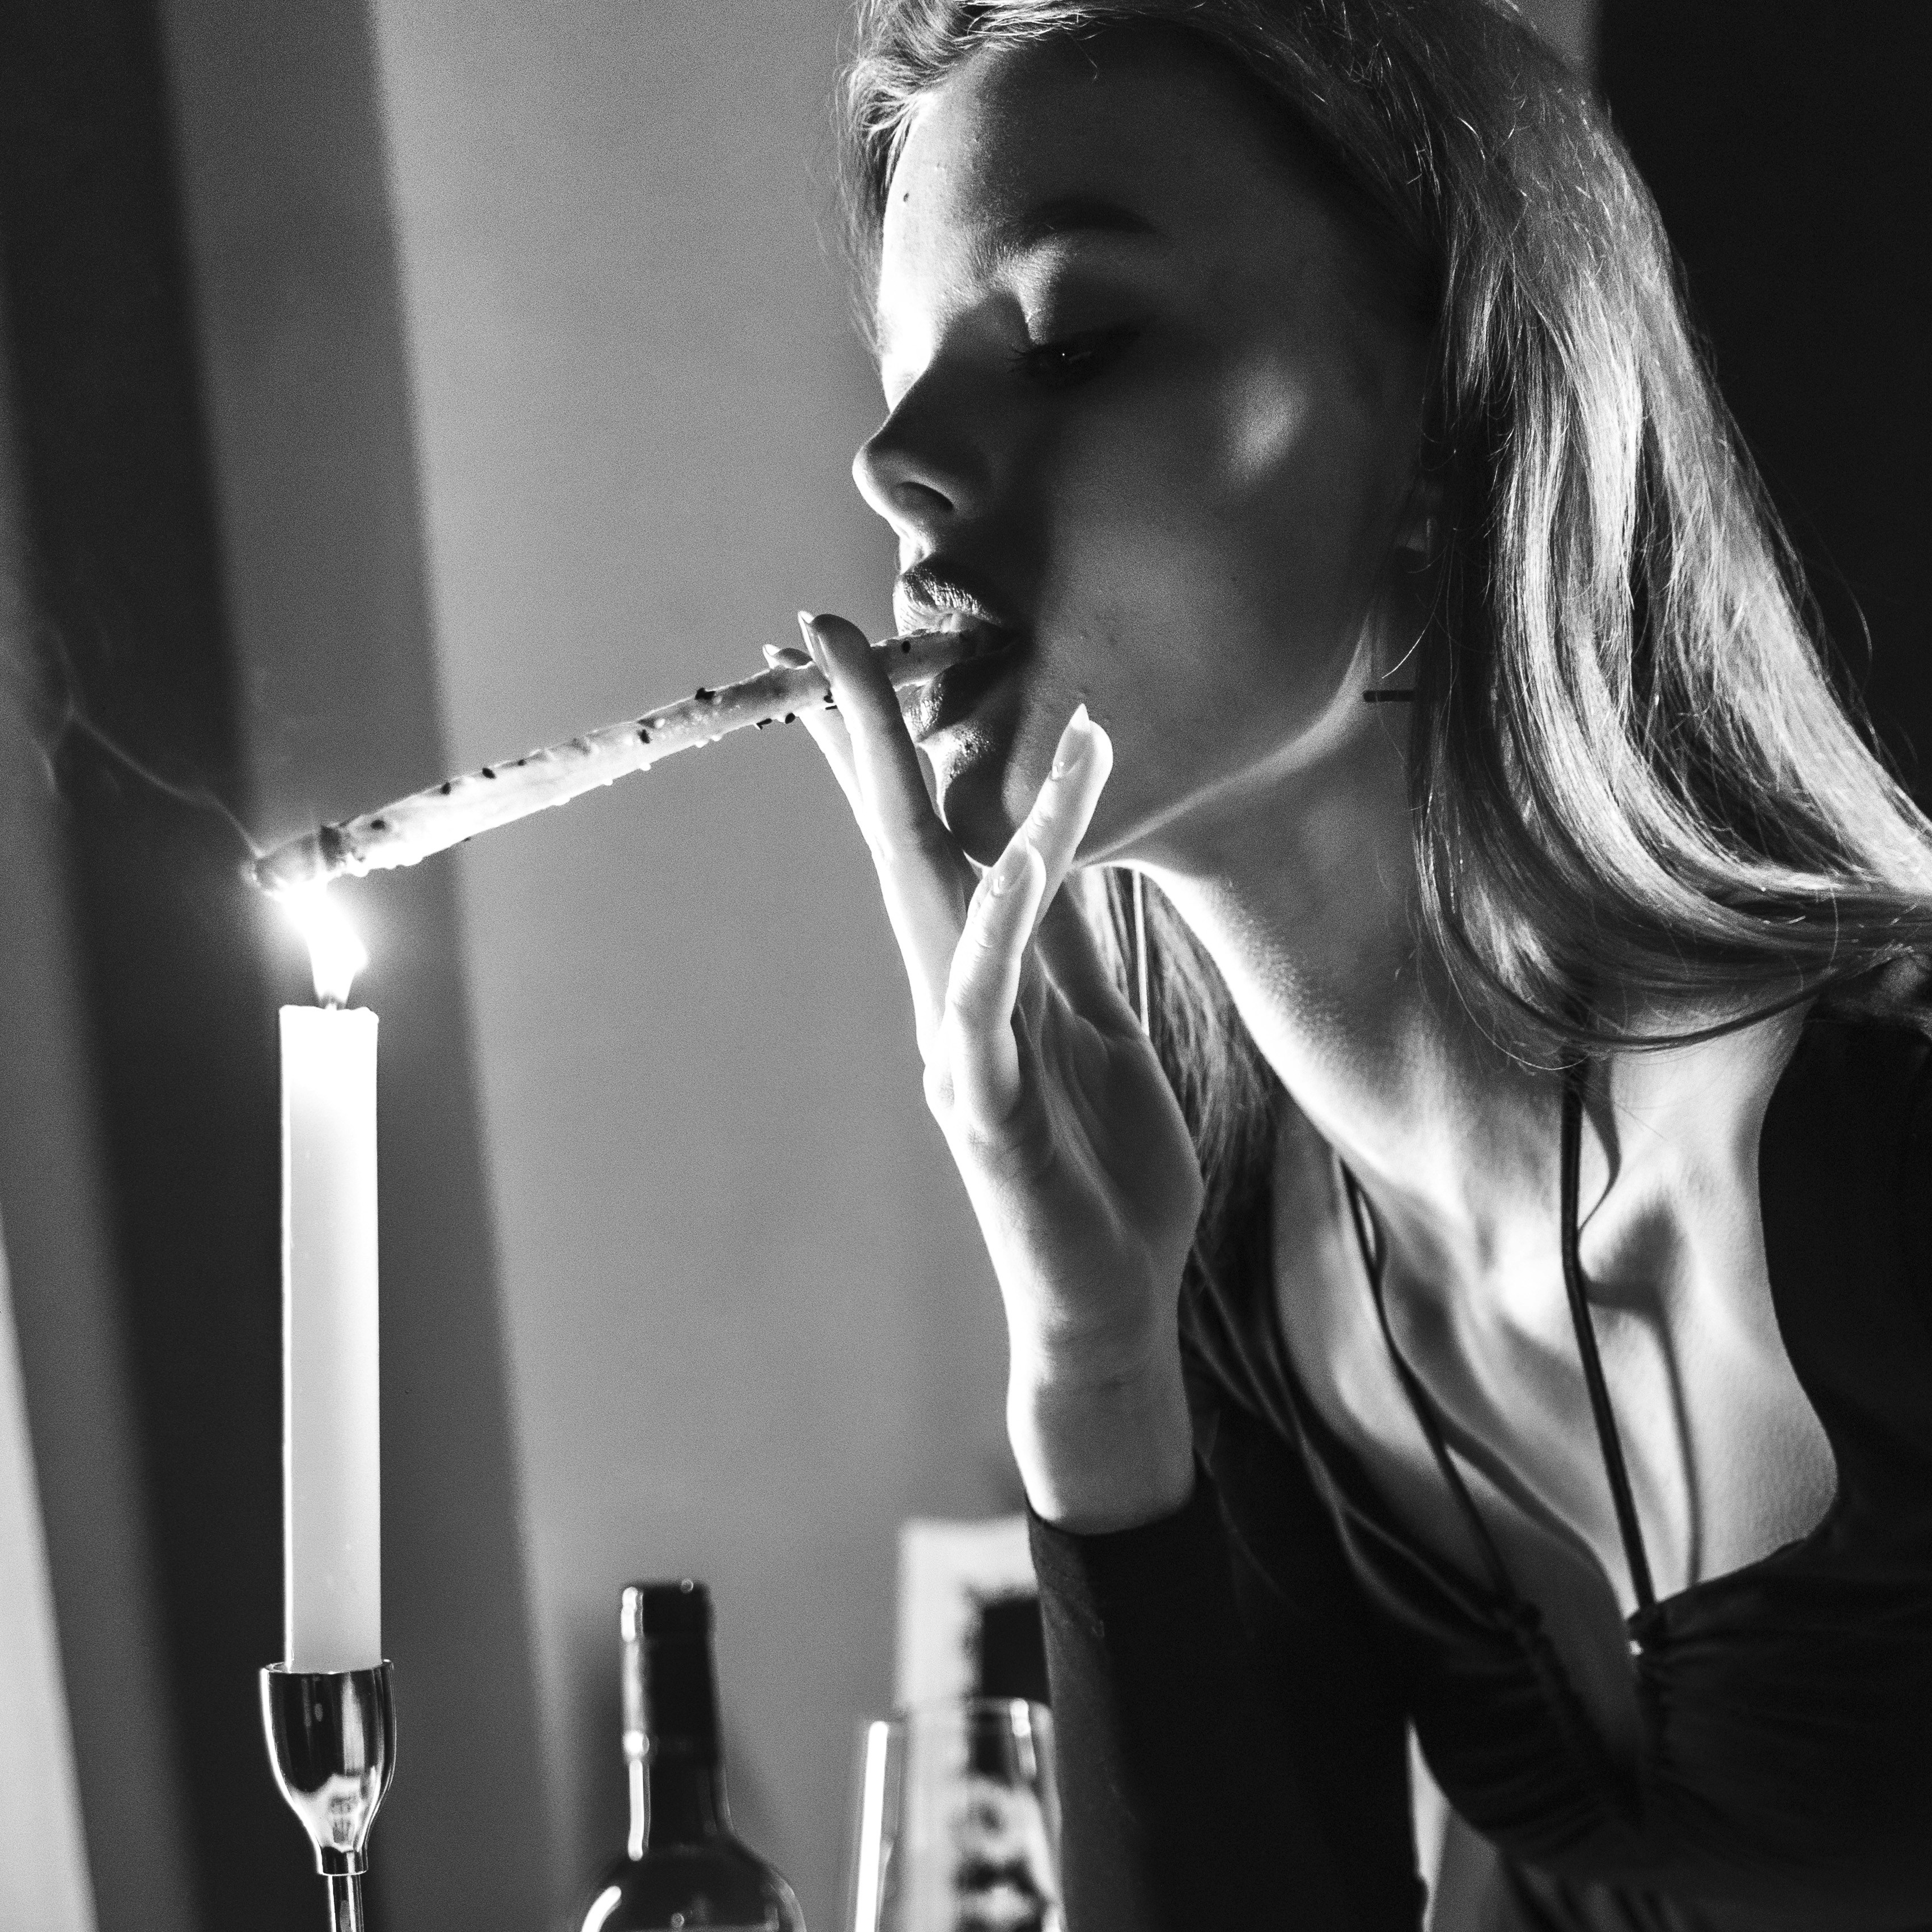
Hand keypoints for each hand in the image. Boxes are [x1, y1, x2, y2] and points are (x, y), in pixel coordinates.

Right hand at [785, 614, 1202, 1526]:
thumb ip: (1070, 939)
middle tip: (818, 632)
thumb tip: (1050, 839)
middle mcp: (955, 996)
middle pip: (900, 843)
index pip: (934, 836)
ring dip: (898, 793)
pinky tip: (1007, 858)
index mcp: (987, 973)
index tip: (859, 650)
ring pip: (928, 900)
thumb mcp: (1101, 1025)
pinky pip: (987, 1000)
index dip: (898, 744)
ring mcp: (962, 1049)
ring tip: (873, 696)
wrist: (1114, 1299)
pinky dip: (994, 927)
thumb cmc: (1107, 1172)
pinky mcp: (987, 1106)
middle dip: (861, 735)